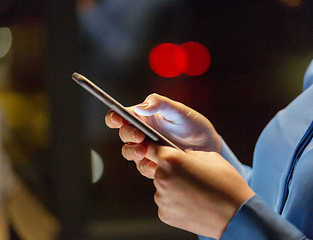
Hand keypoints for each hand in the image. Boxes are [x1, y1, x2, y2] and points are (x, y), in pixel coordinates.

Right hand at [105, 93, 221, 177]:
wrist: (208, 147)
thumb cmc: (192, 124)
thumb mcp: (179, 111)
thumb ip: (160, 104)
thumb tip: (139, 107)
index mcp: (142, 117)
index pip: (119, 116)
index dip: (114, 117)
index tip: (119, 119)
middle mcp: (141, 133)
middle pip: (123, 134)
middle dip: (128, 134)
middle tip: (139, 135)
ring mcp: (145, 150)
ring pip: (129, 152)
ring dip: (133, 151)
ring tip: (145, 150)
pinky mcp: (153, 164)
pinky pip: (144, 167)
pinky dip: (148, 165)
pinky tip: (156, 164)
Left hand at [154, 147, 254, 238]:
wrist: (236, 215)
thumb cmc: (226, 184)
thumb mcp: (211, 157)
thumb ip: (191, 154)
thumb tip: (184, 155)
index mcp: (171, 159)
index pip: (152, 148)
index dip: (156, 149)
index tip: (158, 151)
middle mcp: (161, 177)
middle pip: (160, 170)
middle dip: (171, 171)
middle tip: (191, 177)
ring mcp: (161, 197)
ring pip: (163, 187)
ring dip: (174, 188)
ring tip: (195, 192)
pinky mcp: (164, 214)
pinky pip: (167, 203)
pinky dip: (176, 203)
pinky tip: (193, 203)